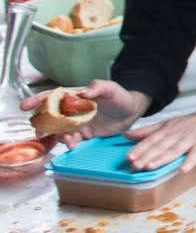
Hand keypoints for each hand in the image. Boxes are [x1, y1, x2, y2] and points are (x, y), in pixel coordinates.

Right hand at [20, 78, 149, 145]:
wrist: (132, 111)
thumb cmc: (120, 96)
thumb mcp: (111, 88)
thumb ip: (98, 87)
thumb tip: (84, 92)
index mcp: (75, 97)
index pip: (53, 97)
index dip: (38, 101)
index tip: (25, 107)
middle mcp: (73, 111)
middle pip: (51, 118)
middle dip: (43, 125)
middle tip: (40, 132)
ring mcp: (78, 123)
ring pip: (60, 131)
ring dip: (57, 137)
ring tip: (65, 140)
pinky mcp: (85, 134)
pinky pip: (73, 140)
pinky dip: (69, 144)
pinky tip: (72, 146)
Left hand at [124, 110, 195, 172]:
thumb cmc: (193, 123)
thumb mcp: (168, 123)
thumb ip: (147, 130)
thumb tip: (127, 134)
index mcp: (168, 129)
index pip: (151, 139)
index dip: (140, 148)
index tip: (129, 157)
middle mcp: (177, 134)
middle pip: (160, 146)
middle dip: (147, 155)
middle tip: (136, 165)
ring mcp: (190, 140)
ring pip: (174, 150)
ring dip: (162, 158)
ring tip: (151, 166)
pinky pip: (195, 154)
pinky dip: (189, 162)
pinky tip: (183, 169)